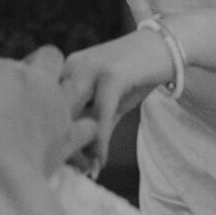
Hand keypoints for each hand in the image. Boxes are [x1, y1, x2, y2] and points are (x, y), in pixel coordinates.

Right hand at [0, 45, 96, 177]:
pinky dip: (83, 130)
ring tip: (51, 107)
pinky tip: (70, 138)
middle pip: (49, 56)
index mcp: (9, 72)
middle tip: (19, 88)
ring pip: (77, 84)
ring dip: (67, 91)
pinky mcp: (71, 136)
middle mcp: (39, 83)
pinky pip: (90, 126)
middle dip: (38, 65)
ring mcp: (59, 108)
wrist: (2, 174)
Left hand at [62, 31, 174, 171]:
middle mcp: (74, 65)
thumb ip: (96, 126)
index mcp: (67, 67)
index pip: (46, 104)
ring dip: (75, 146)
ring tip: (83, 169)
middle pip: (54, 110)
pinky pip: (100, 114)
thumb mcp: (112, 101)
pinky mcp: (112, 74)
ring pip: (72, 113)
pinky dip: (99, 140)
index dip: (49, 134)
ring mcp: (91, 67)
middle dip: (58, 143)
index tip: (57, 161)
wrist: (169, 44)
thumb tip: (87, 163)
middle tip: (70, 170)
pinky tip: (101, 159)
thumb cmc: (138, 73)